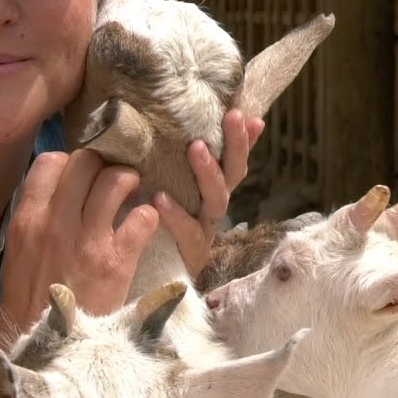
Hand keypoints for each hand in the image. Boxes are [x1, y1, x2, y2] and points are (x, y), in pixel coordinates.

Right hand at [0, 149, 159, 347]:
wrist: (45, 350)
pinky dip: (148, 217)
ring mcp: (87, 240)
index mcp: (27, 221)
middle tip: (110, 178)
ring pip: (115, 180)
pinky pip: (142, 217)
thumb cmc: (28, 306)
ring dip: (128, 181)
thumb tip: (53, 194)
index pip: (49, 163)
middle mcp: (55, 223)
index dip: (69, 162)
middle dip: (102, 164)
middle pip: (85, 162)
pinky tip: (143, 226)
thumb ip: (33, 221)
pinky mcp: (117, 261)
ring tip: (132, 191)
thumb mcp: (16, 257)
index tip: (80, 174)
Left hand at [154, 109, 264, 278]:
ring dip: (209, 172)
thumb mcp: (167, 190)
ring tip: (196, 148)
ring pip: (217, 200)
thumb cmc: (156, 229)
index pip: (234, 160)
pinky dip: (176, 215)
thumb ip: (177, 165)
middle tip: (231, 117)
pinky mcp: (190, 254)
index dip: (243, 138)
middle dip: (236, 145)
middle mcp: (213, 209)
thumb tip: (185, 133)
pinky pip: (188, 232)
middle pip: (233, 174)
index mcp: (211, 192)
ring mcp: (205, 231)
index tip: (245, 113)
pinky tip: (160, 199)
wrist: (152, 284)